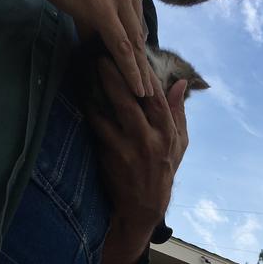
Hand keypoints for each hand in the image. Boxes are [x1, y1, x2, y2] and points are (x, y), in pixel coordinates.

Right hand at [18, 0, 151, 97]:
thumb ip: (97, 1)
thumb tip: (96, 33)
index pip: (135, 12)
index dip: (137, 39)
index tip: (141, 60)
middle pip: (139, 28)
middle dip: (144, 60)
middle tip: (151, 85)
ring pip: (135, 41)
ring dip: (141, 71)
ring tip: (146, 94)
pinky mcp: (105, 8)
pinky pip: (122, 46)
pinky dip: (131, 70)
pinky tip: (137, 88)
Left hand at [85, 57, 188, 263]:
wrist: (143, 208)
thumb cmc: (162, 171)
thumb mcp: (179, 143)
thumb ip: (178, 112)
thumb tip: (180, 83)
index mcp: (168, 133)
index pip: (157, 98)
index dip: (145, 76)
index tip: (133, 55)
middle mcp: (151, 140)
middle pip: (133, 101)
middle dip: (117, 76)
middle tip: (102, 56)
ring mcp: (130, 150)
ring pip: (113, 113)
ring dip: (99, 90)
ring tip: (87, 70)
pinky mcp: (112, 159)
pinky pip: (99, 130)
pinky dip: (91, 113)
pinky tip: (82, 98)